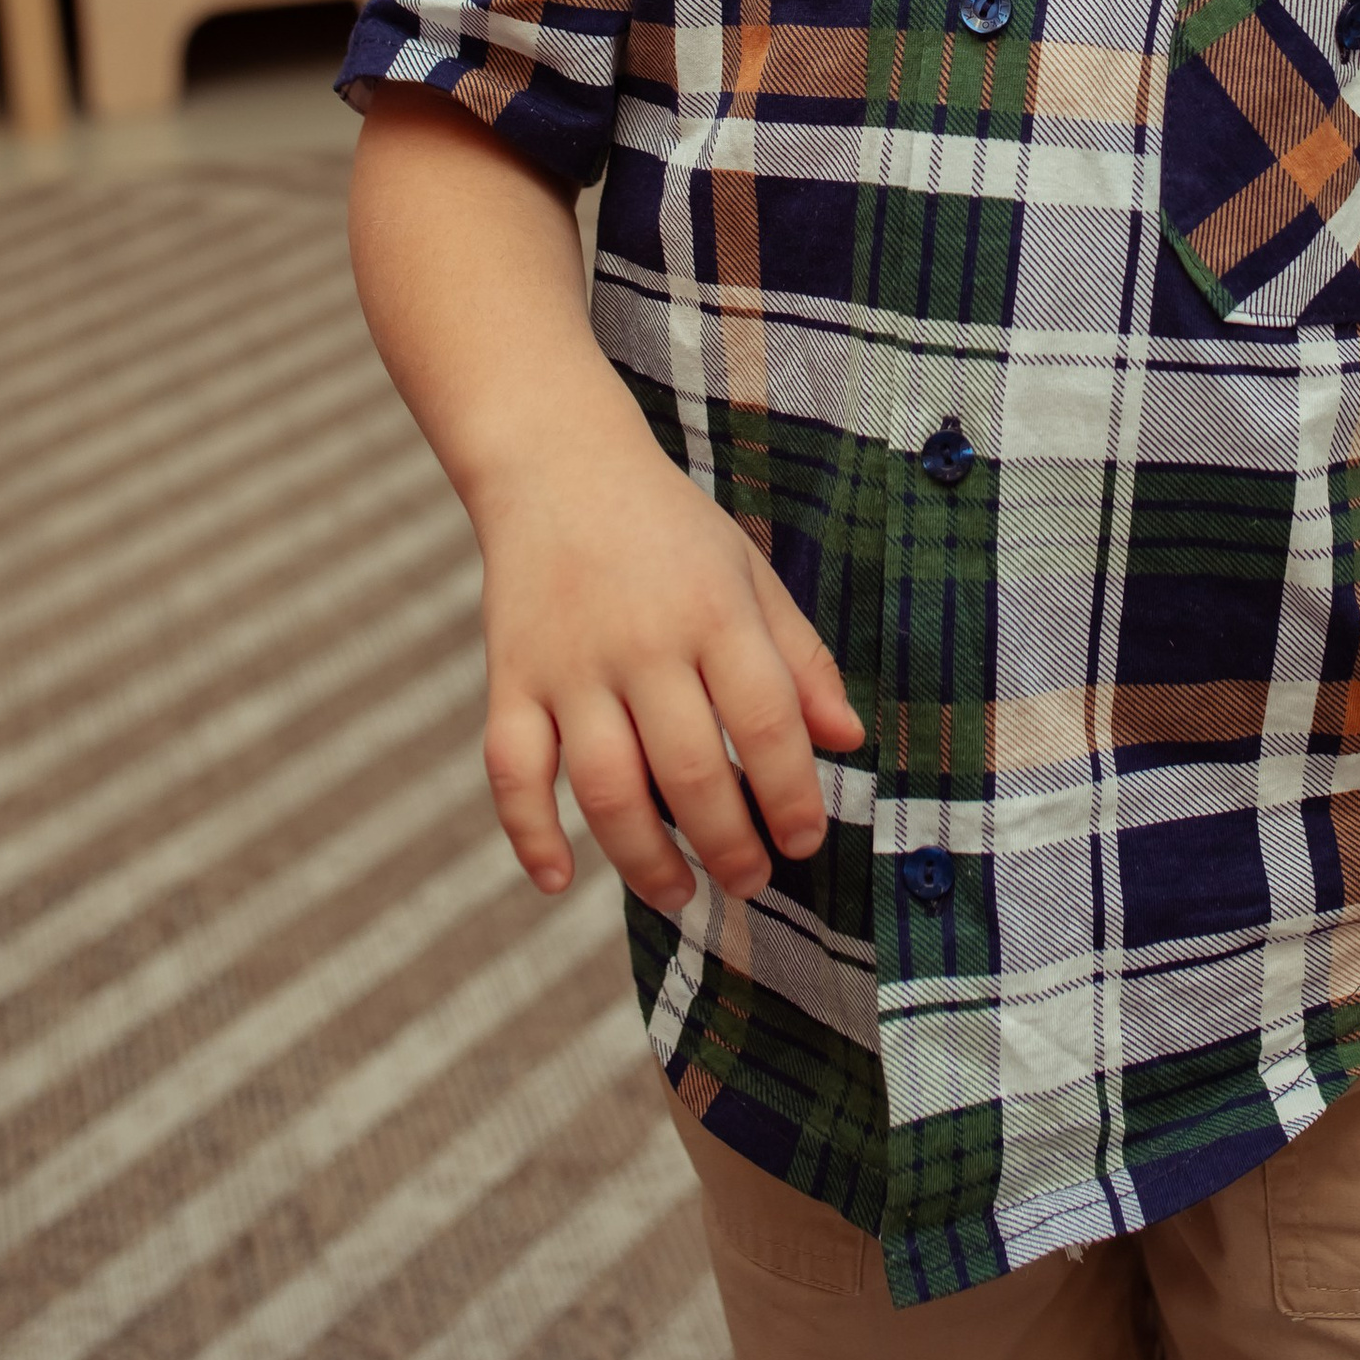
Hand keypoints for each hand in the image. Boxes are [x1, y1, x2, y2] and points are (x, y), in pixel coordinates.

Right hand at [475, 414, 865, 915]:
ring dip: (645, 860)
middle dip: (729, 846)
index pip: (768, 723)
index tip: (804, 843)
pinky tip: (559, 879)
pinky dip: (529, 833)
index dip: (793, 797)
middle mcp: (643, 641)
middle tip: (749, 882)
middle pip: (691, 771)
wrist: (557, 464)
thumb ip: (800, 657)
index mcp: (716, 611)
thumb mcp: (749, 573)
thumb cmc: (669, 530)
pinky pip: (510, 770)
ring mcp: (570, 664)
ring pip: (605, 788)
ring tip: (678, 895)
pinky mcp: (509, 677)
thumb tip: (849, 740)